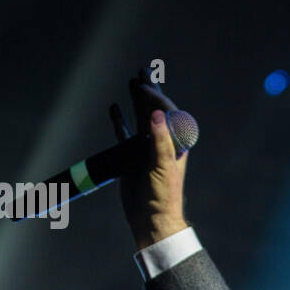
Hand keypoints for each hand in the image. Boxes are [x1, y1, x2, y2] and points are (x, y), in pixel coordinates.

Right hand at [109, 67, 188, 248]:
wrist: (151, 219)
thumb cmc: (163, 195)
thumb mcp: (163, 167)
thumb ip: (160, 141)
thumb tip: (154, 114)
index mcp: (176, 144)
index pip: (168, 113)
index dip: (157, 98)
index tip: (144, 87)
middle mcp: (162, 143)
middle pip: (156, 110)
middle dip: (150, 90)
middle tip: (144, 69)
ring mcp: (145, 149)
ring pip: (140, 118)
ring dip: (136, 100)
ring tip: (131, 80)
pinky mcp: (131, 158)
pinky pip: (124, 134)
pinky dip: (119, 120)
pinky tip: (114, 107)